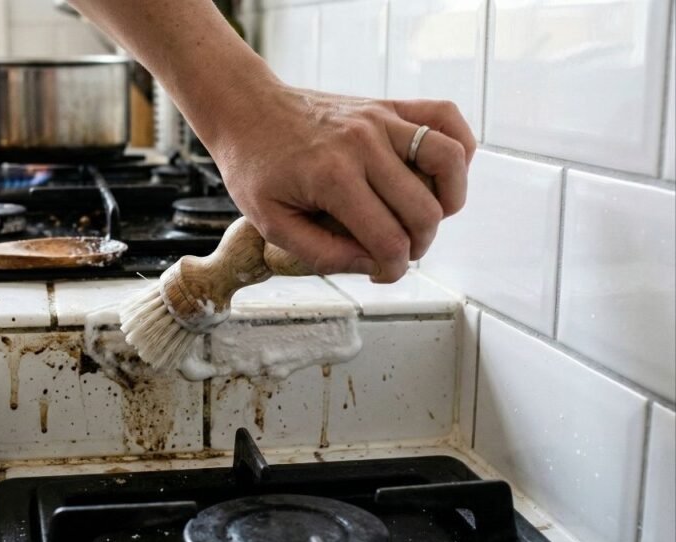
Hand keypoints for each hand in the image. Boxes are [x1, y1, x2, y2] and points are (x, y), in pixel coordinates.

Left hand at [210, 81, 475, 282]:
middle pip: (424, 210)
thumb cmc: (254, 167)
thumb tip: (374, 265)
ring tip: (427, 215)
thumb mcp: (271, 223)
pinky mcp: (387, 105)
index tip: (381, 273)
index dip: (393, 269)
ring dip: (450, 199)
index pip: (388, 240)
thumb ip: (322, 253)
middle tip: (396, 250)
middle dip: (418, 244)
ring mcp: (380, 119)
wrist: (246, 109)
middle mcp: (363, 144)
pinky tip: (440, 174)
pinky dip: (458, 147)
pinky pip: (444, 117)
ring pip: (450, 159)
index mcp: (332, 177)